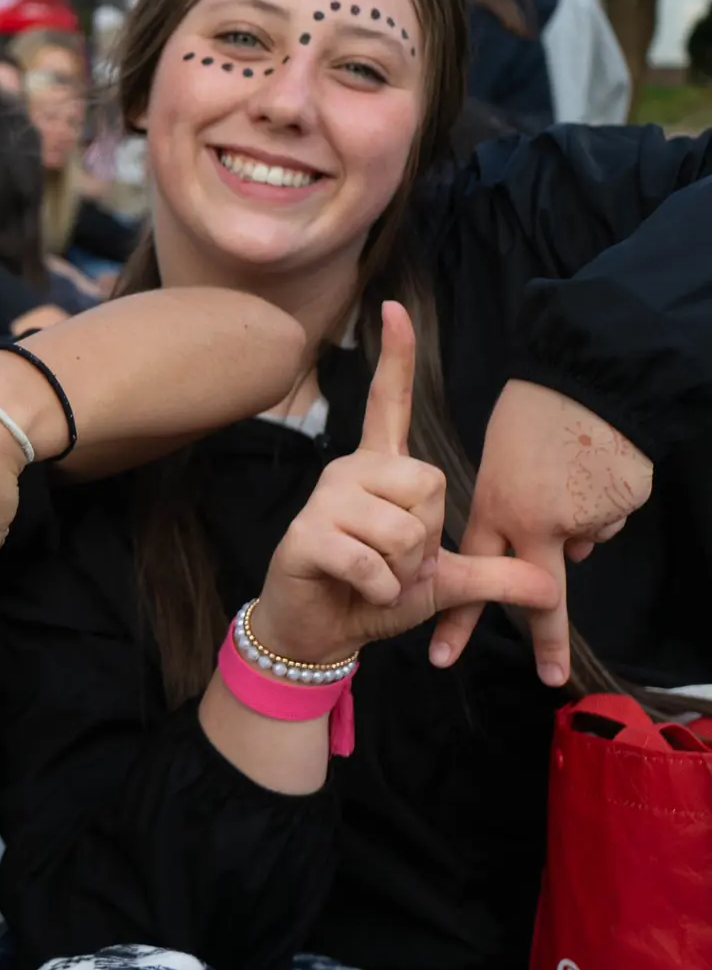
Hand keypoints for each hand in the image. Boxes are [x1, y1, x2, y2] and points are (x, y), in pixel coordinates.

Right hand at [254, 303, 562, 662]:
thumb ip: (495, 576)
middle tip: (396, 563)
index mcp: (380, 470)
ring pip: (404, 528)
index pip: (389, 403)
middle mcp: (349, 472)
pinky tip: (359, 590)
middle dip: (428, 542)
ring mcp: (324, 501)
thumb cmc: (375, 595)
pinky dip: (380, 590)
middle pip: (427, 484)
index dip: (397, 358)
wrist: (321, 631)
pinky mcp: (306, 536)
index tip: (393, 308)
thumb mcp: (445, 582)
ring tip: (375, 578)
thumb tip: (549, 588)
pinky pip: (373, 561)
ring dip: (403, 572)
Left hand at [428, 380, 652, 685]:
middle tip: (550, 677)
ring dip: (583, 513)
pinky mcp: (618, 506)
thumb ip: (520, 511)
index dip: (460, 616)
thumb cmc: (535, 413)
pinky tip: (602, 465)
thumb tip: (566, 550)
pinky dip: (608, 497)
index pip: (474, 573)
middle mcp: (537, 522)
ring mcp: (581, 517)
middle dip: (547, 640)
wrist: (585, 381)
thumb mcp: (503, 463)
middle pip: (542, 590)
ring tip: (575, 467)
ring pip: (584, 534)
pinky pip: (611, 513)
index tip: (441, 656)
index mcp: (497, 508)